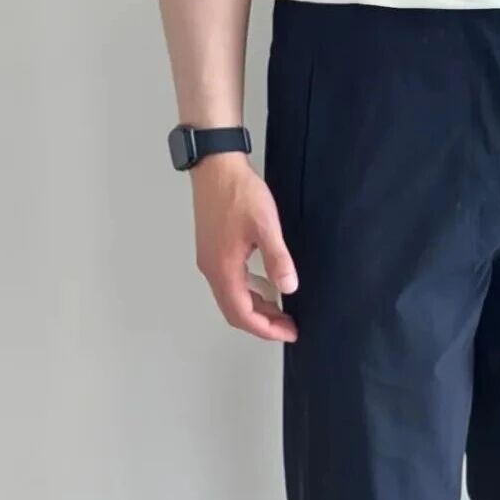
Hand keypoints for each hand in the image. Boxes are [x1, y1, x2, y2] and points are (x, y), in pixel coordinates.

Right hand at [190, 153, 298, 341]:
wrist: (216, 165)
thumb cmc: (239, 192)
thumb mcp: (265, 225)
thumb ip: (278, 259)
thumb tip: (289, 288)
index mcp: (223, 269)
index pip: (243, 314)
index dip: (267, 329)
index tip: (290, 333)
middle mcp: (212, 270)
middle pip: (235, 312)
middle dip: (263, 324)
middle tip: (289, 327)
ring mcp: (210, 260)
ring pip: (232, 299)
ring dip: (256, 310)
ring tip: (282, 312)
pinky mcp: (212, 250)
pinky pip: (230, 284)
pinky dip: (249, 293)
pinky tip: (267, 287)